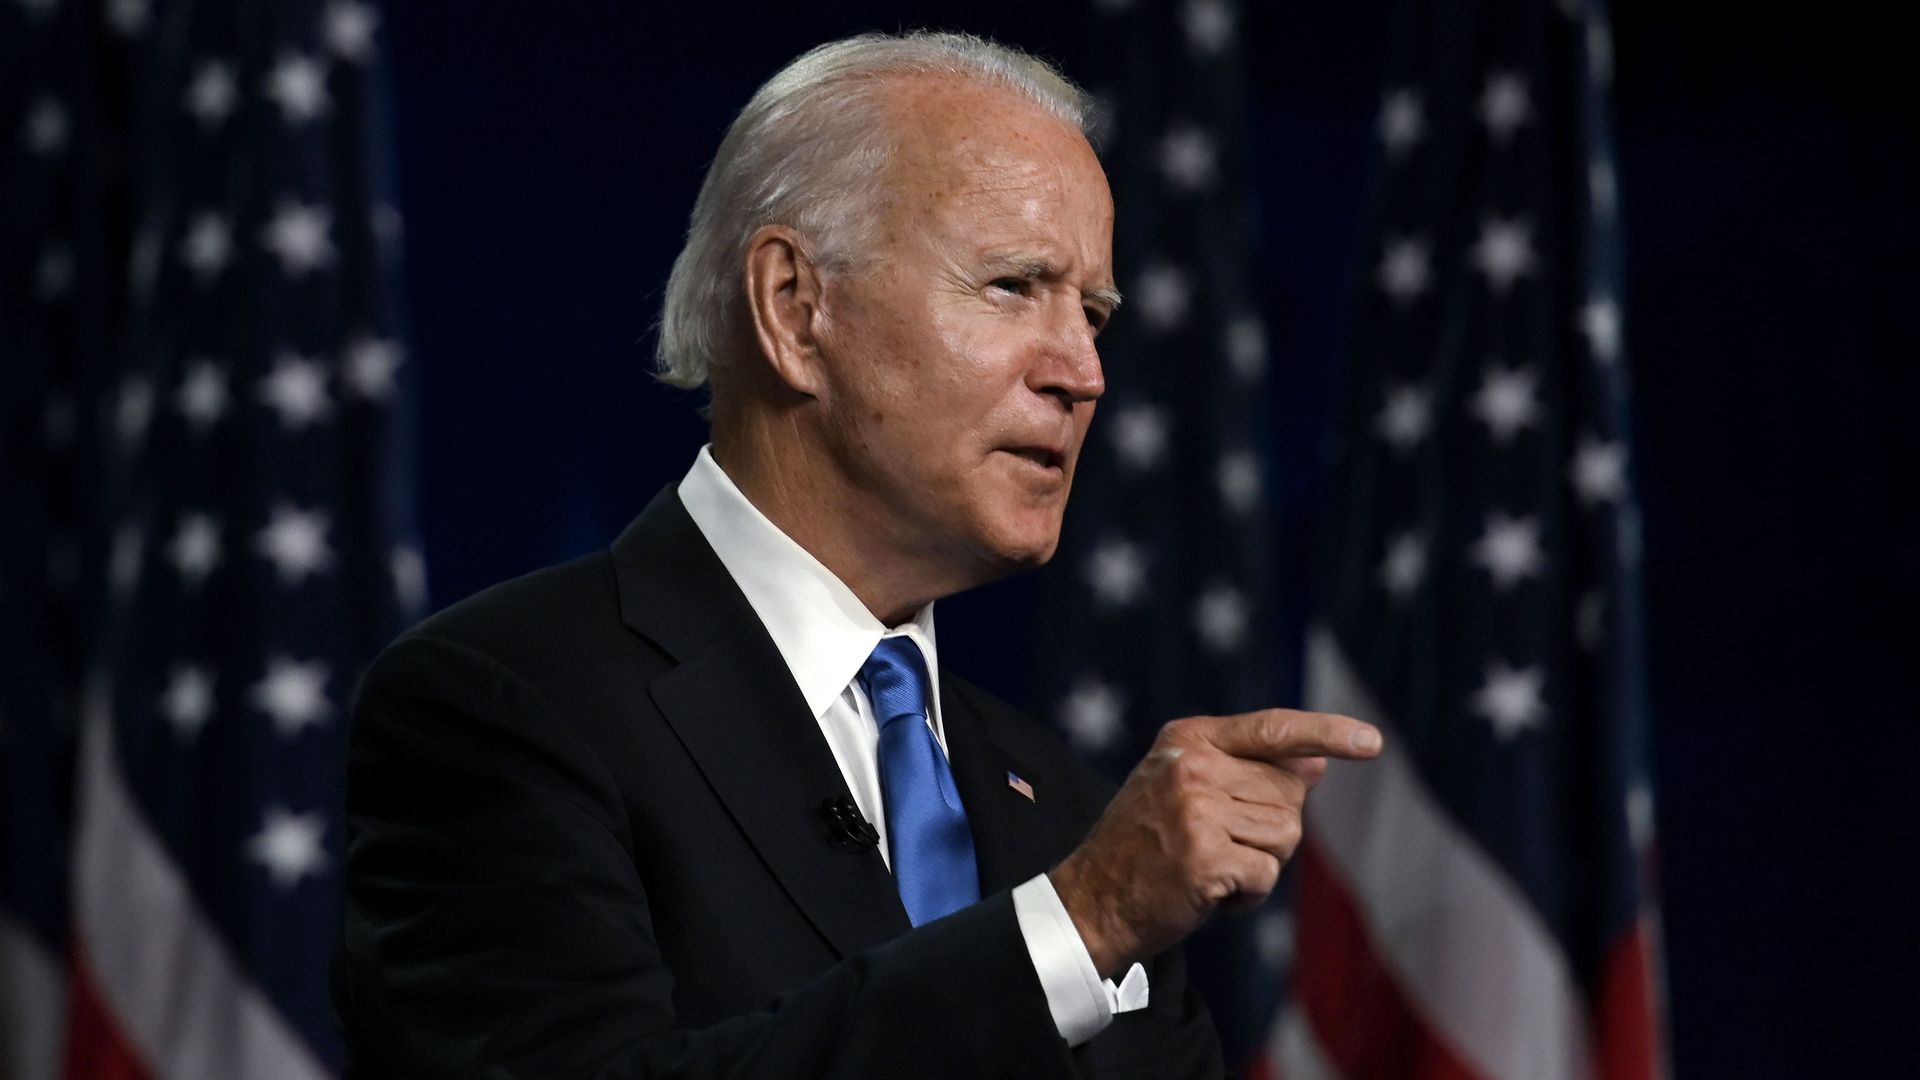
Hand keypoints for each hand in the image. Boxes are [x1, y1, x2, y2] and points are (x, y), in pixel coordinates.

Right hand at [1048, 709, 1381, 977]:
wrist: (1091, 901)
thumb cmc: (1146, 846)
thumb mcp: (1187, 790)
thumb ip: (1247, 771)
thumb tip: (1316, 763)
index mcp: (1189, 738)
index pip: (1273, 728)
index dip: (1327, 733)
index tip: (1371, 741)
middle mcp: (1193, 765)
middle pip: (1289, 793)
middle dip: (1270, 830)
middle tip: (1220, 846)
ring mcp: (1197, 809)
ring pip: (1285, 836)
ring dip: (1260, 865)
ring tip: (1211, 869)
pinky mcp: (1203, 855)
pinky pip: (1266, 875)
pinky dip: (1247, 896)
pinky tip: (1208, 895)